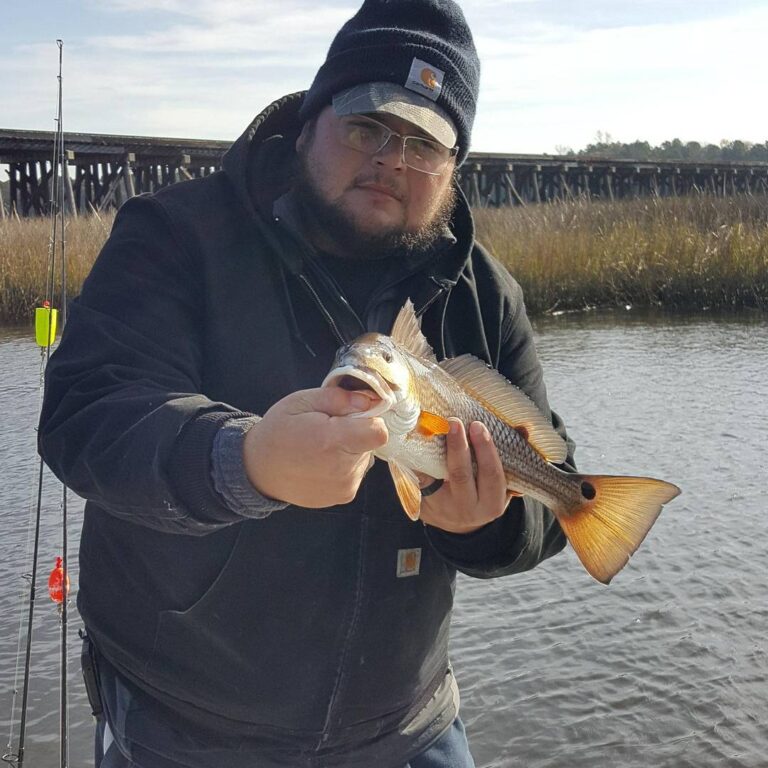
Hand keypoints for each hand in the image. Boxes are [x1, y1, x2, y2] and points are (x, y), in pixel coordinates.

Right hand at [242, 387, 387, 507]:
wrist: (258, 470)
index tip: (353, 415)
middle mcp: (342, 469)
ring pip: (364, 457)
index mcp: (332, 441)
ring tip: (321, 448)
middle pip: (371, 443)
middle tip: (327, 430)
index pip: (379, 431)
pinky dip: (345, 465)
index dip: (370, 418)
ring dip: (350, 450)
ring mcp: (345, 486)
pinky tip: (322, 463)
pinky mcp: (344, 497)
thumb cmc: (278, 431)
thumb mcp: (301, 401)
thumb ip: (338, 398)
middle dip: (356, 432)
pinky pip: (356, 473)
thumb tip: (368, 400)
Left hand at [419, 419, 512, 533]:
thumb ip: (511, 457)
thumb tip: (522, 429)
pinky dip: (419, 456)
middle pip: (461, 475)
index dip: (486, 450)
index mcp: (492, 504)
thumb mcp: (500, 483)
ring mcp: (443, 507)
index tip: (478, 426)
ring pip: (437, 475)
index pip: (492, 476)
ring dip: (435, 449)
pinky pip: (419, 476)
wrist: (455, 521)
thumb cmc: (483, 493)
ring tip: (436, 426)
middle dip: (458, 447)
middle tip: (455, 422)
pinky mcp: (423, 501)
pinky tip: (419, 436)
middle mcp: (468, 509)